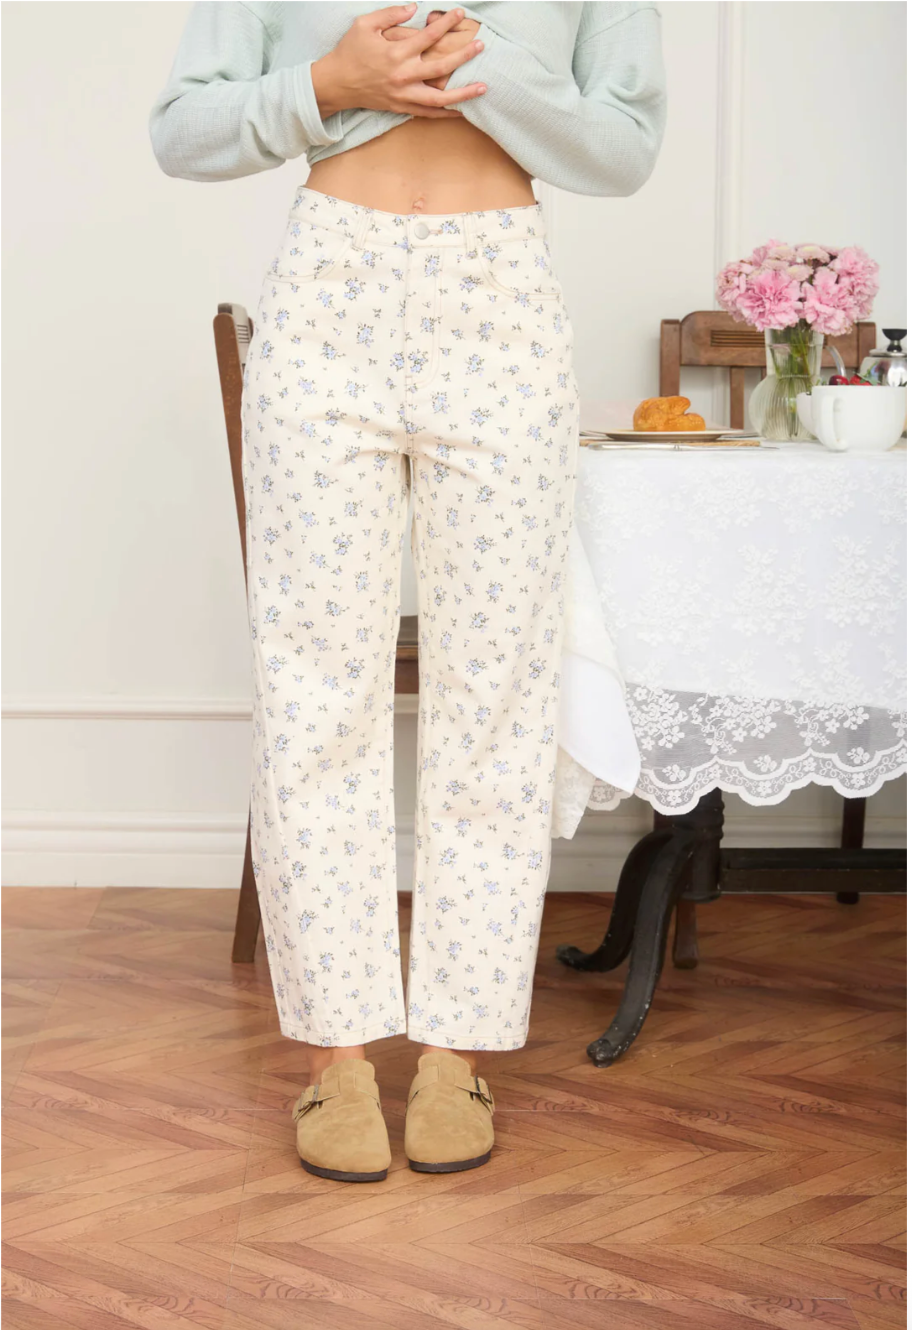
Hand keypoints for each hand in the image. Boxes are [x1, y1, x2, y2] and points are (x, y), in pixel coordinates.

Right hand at [312, 4, 485, 119]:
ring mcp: (403, 95)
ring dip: (463, 94)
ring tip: (482, 87)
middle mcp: (403, 76)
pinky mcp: (400, 107)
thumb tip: (414, 8)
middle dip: (463, 56)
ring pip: (439, 99)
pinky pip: (427, 114)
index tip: (460, 14)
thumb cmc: (350, 51)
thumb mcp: (365, 24)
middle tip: (481, 46)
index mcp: (396, 53)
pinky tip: (461, 111)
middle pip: (441, 68)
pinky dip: (445, 114)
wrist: (336, 84)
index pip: (429, 36)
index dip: (446, 23)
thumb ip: (391, 14)